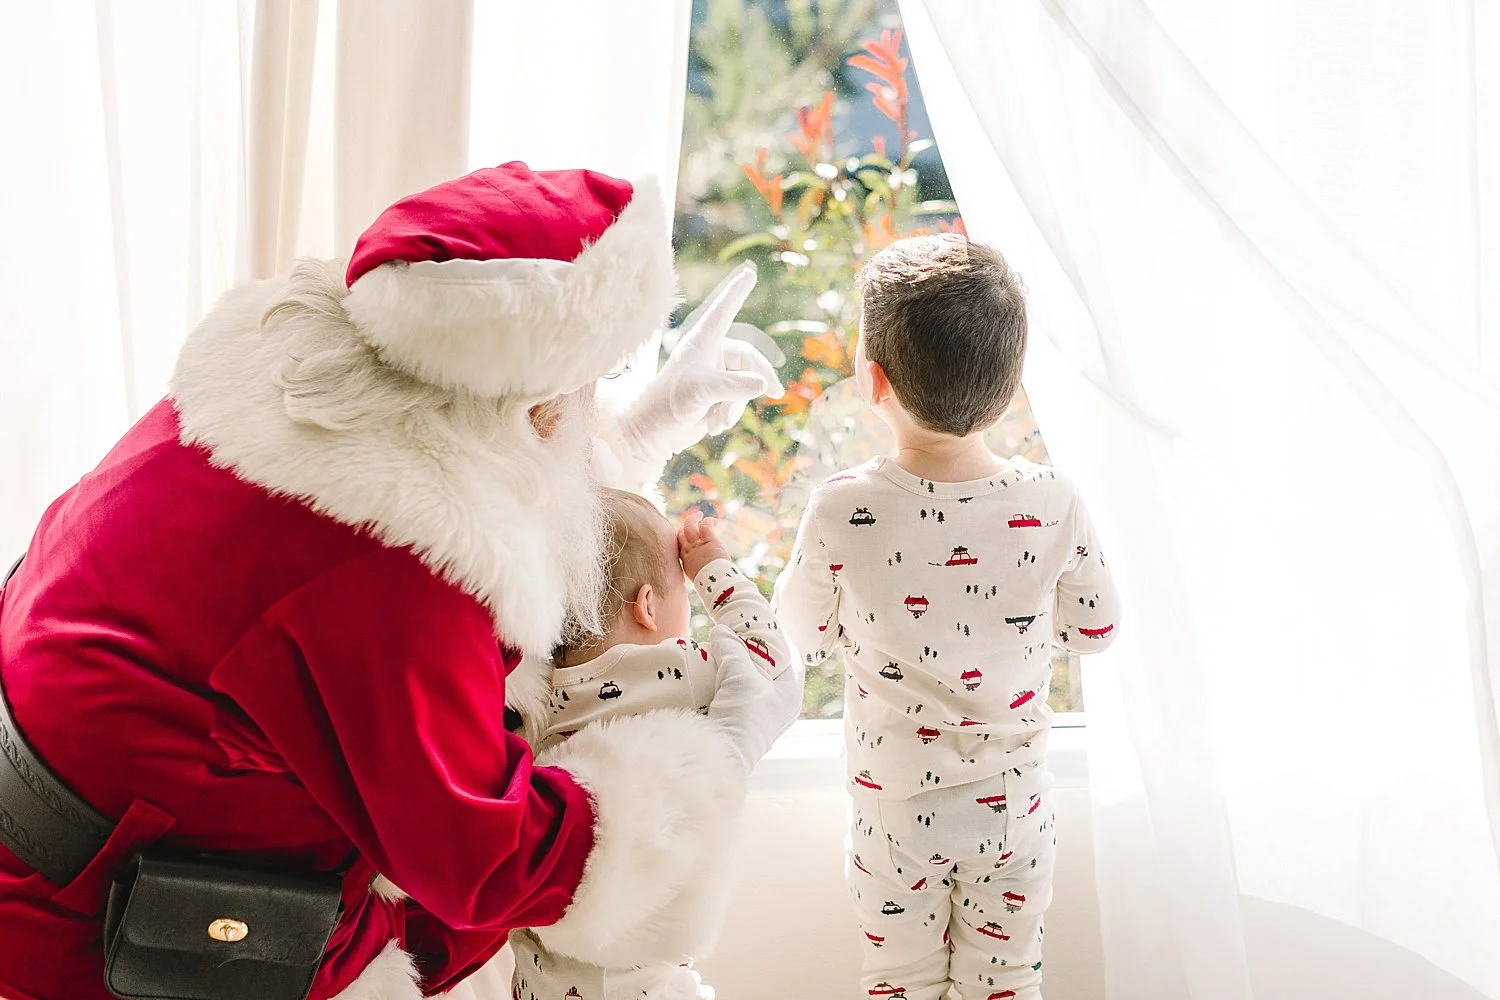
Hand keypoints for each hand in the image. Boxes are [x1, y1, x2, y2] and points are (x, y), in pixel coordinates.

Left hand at [617, 263, 783, 470]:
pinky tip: (713, 426)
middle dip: (758, 379)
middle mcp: (710, 354)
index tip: (750, 272)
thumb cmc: (666, 405)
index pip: (723, 310)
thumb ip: (733, 387)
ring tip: (720, 421)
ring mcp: (715, 375)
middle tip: (774, 392)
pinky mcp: (717, 395)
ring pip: (747, 383)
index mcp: (702, 341)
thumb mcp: (700, 392)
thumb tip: (763, 385)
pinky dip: (730, 413)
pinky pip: (739, 399)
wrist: (653, 436)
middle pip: (750, 358)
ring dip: (737, 404)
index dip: (736, 291)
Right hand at [677, 510, 730, 579]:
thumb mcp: (699, 579)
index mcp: (685, 562)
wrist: (716, 584)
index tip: (685, 536)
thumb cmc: (711, 585)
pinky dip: (709, 521)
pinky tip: (715, 522)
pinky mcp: (708, 540)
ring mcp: (696, 545)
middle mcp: (688, 552)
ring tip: (699, 515)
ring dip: (693, 518)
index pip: (678, 546)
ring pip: (688, 526)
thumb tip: (703, 577)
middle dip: (684, 526)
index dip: (681, 539)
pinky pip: (705, 525)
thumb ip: (698, 573)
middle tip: (691, 521)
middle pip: (680, 534)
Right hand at [705, 625, 804, 774]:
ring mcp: (758, 716)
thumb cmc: (743, 716)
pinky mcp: (737, 722)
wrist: (718, 756)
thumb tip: (721, 630)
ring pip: (749, 682)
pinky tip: (711, 671)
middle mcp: (778, 706)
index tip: (758, 623)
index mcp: (790, 694)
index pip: (789, 657)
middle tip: (735, 633)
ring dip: (734, 666)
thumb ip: (731, 648)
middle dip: (751, 651)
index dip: (775, 638)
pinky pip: (733, 694)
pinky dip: (724, 681)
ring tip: (721, 649)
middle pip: (768, 669)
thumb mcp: (739, 675)